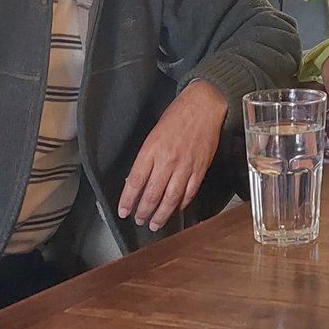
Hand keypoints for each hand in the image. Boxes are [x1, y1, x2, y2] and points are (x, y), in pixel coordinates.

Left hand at [118, 80, 226, 230]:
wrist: (204, 105)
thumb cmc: (178, 115)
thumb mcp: (154, 133)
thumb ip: (146, 157)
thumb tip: (137, 180)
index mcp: (152, 149)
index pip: (135, 181)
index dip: (128, 200)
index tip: (123, 210)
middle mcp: (168, 160)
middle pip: (152, 194)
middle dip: (143, 211)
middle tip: (139, 220)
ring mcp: (185, 166)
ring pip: (171, 198)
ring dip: (161, 214)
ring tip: (155, 223)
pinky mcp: (200, 168)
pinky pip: (189, 192)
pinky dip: (181, 204)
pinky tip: (175, 209)